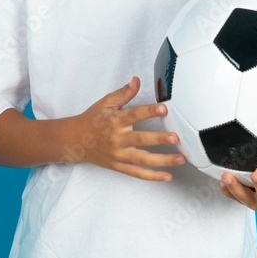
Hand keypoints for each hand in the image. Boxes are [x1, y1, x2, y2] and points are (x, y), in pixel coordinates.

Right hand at [68, 76, 185, 181]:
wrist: (75, 140)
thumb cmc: (93, 119)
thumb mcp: (106, 103)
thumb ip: (123, 93)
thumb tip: (136, 80)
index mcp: (116, 120)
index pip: (135, 115)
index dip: (149, 111)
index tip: (163, 109)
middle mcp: (118, 139)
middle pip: (141, 140)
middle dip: (159, 139)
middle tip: (175, 138)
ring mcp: (119, 155)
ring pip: (143, 160)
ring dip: (163, 160)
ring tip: (181, 158)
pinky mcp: (119, 166)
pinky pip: (137, 173)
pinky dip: (153, 176)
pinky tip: (168, 176)